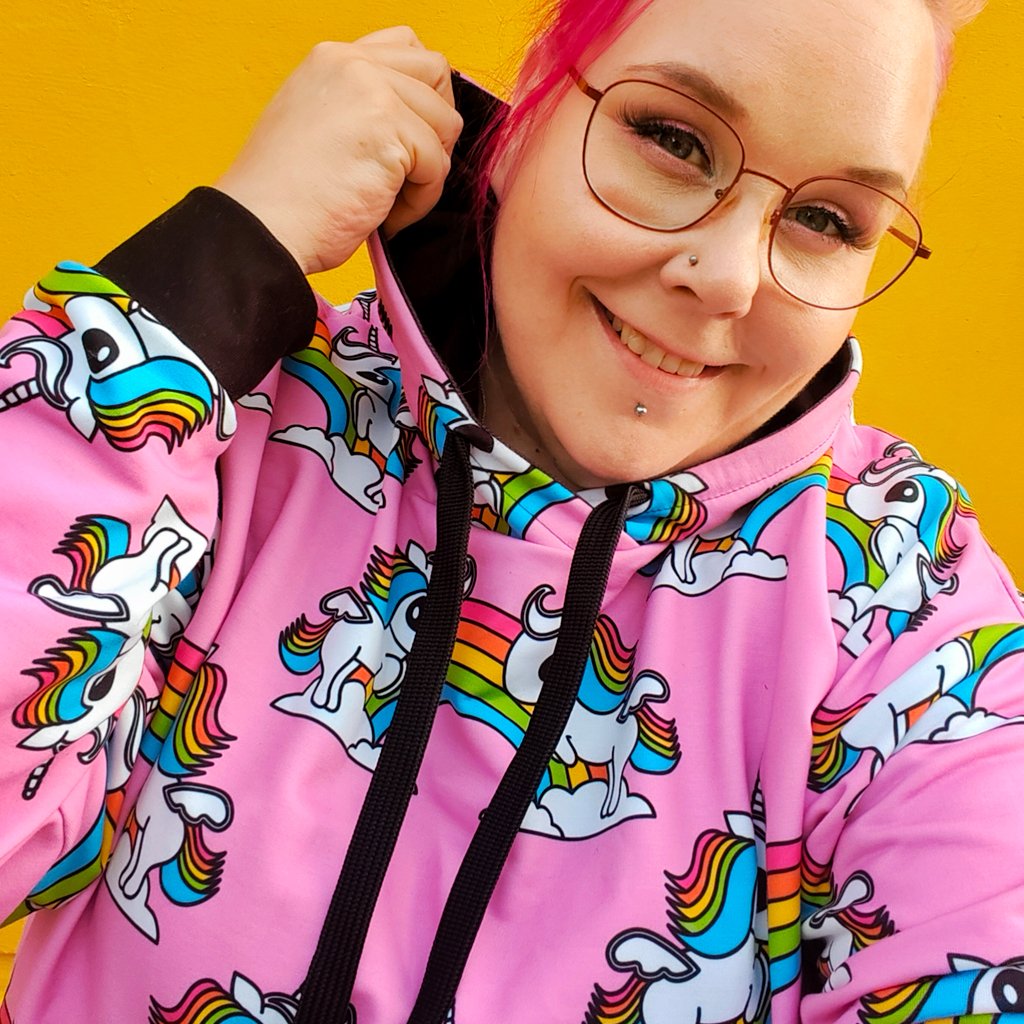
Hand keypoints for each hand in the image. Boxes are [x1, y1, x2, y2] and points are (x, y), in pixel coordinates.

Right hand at [215, 26, 462, 274]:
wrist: (263, 228)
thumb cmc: (287, 196)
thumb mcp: (317, 124)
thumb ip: (360, 106)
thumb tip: (414, 120)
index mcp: (333, 59)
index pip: (408, 46)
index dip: (425, 93)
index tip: (409, 137)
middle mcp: (353, 64)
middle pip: (437, 75)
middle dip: (437, 126)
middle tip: (409, 170)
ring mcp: (373, 94)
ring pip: (446, 123)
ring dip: (429, 171)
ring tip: (391, 200)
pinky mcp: (390, 132)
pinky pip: (437, 166)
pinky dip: (421, 200)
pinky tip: (387, 216)